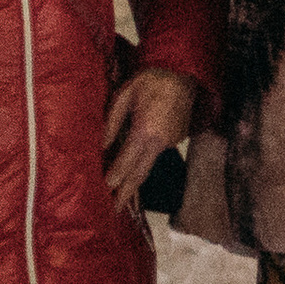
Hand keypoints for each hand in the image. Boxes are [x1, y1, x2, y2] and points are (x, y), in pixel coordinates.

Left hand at [102, 68, 197, 211]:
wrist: (182, 72)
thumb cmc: (150, 80)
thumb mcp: (124, 96)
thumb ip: (112, 123)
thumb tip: (102, 146)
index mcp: (145, 132)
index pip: (126, 162)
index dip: (114, 179)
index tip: (105, 192)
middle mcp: (161, 141)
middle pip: (141, 173)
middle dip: (127, 194)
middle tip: (116, 210)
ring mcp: (172, 141)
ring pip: (149, 163)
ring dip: (135, 177)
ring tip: (122, 193)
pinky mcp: (178, 137)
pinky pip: (157, 152)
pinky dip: (145, 159)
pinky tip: (135, 163)